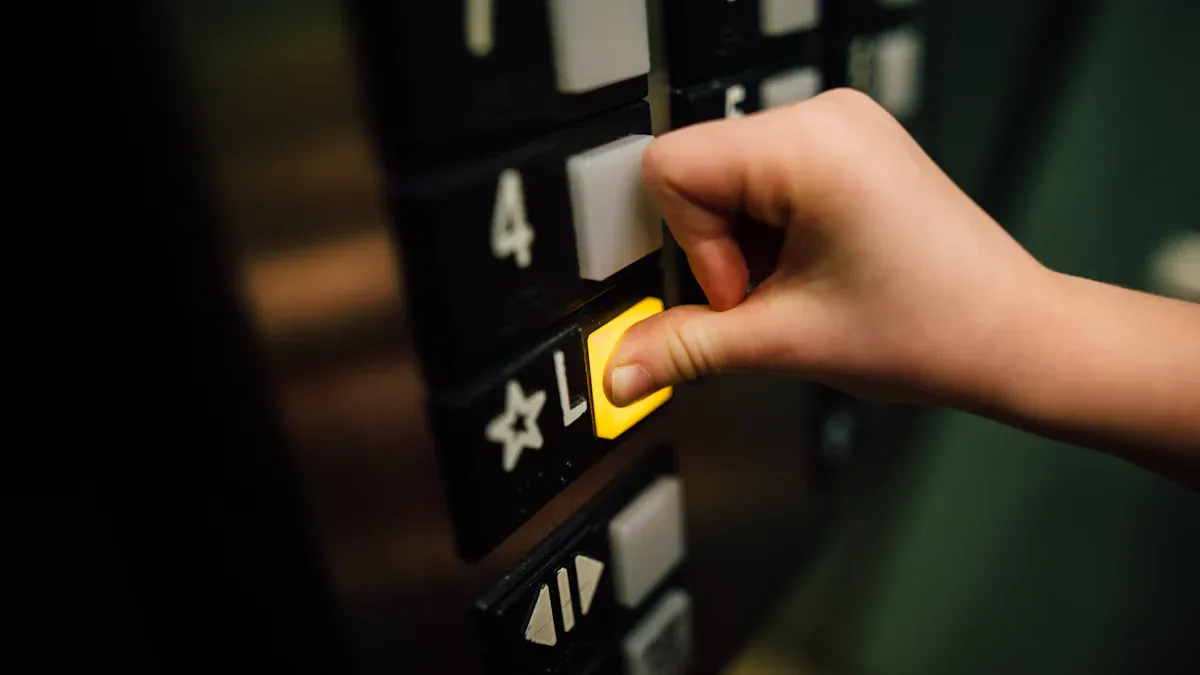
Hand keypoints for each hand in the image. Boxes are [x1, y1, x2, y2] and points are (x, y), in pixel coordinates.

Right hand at [605, 88, 1049, 409]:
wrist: (1009, 335)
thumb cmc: (932, 328)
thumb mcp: (784, 341)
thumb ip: (684, 347)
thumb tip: (617, 368)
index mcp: (809, 144)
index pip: (670, 169)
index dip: (694, 246)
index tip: (747, 289)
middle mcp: (824, 116)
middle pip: (696, 172)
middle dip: (720, 248)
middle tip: (776, 291)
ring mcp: (840, 126)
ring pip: (726, 178)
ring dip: (746, 243)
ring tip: (805, 281)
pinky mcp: (847, 146)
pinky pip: (763, 178)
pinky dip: (770, 231)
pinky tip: (814, 266)